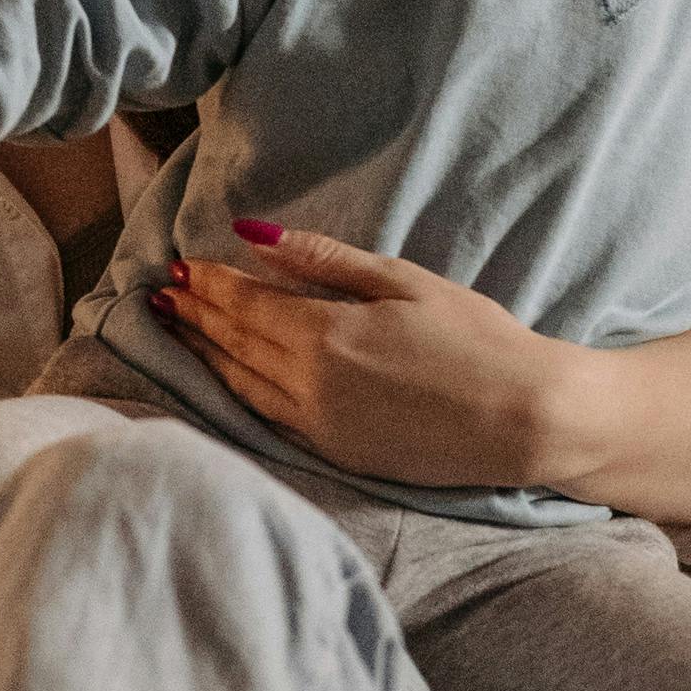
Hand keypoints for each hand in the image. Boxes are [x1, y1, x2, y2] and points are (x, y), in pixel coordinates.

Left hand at [150, 223, 558, 492]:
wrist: (526, 420)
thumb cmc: (477, 340)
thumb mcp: (404, 282)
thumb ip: (326, 262)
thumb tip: (256, 235)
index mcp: (324, 337)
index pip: (246, 304)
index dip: (210, 284)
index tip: (181, 265)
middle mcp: (309, 386)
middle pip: (235, 343)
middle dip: (196, 315)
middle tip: (164, 293)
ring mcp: (319, 427)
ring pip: (241, 384)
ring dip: (205, 354)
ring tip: (178, 330)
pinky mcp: (337, 455)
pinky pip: (267, 418)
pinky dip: (236, 391)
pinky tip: (225, 377)